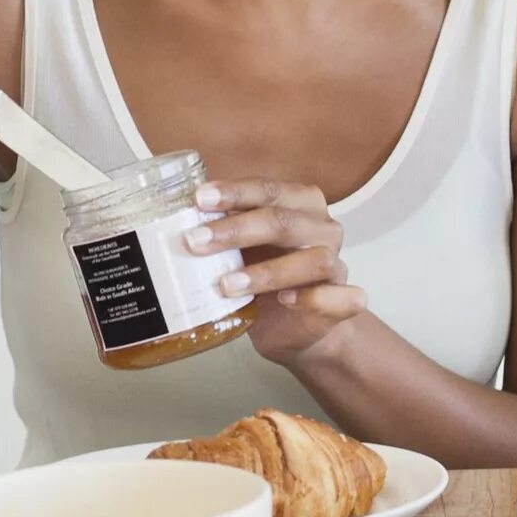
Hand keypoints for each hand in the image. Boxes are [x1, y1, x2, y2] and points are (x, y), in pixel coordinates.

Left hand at [186, 178, 366, 363]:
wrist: (292, 326)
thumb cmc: (263, 275)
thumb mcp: (240, 249)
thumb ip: (223, 231)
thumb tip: (173, 221)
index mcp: (299, 204)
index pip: (268, 190)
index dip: (234, 193)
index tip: (199, 199)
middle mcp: (323, 228)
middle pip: (284, 221)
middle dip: (237, 230)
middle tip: (195, 242)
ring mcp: (337, 265)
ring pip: (315, 260)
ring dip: (268, 272)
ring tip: (226, 284)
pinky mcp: (343, 301)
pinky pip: (342, 297)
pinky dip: (314, 298)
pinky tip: (285, 300)